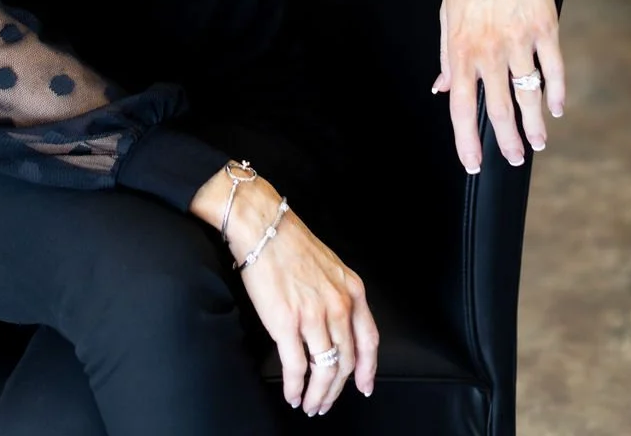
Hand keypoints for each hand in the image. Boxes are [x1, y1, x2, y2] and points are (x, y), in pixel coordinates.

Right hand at [191, 170, 377, 414]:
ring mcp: (314, 316)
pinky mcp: (287, 323)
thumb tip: (335, 325)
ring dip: (317, 395)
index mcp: (351, 290)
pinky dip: (295, 387)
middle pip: (346, 361)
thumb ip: (338, 294)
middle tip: (326, 402)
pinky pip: (296, 367)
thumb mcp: (329, 265)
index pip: (369, 340)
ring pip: (324, 370)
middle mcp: (338, 305)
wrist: (262, 226)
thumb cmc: (289, 241)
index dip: (368, 369)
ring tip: (309, 404)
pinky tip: (292, 393)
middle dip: (336, 389)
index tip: (364, 386)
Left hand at [435, 0, 564, 172]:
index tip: (473, 162)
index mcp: (461, 48)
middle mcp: (489, 48)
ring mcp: (519, 39)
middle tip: (513, 157)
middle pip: (498, 109)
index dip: (466, 140)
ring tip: (537, 142)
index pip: (462, 107)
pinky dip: (556, 92)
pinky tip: (556, 108)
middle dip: (506, 140)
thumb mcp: (446, 13)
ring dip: (534, 124)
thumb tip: (443, 87)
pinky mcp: (544, 26)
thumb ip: (447, 55)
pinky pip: (553, 69)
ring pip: (529, 95)